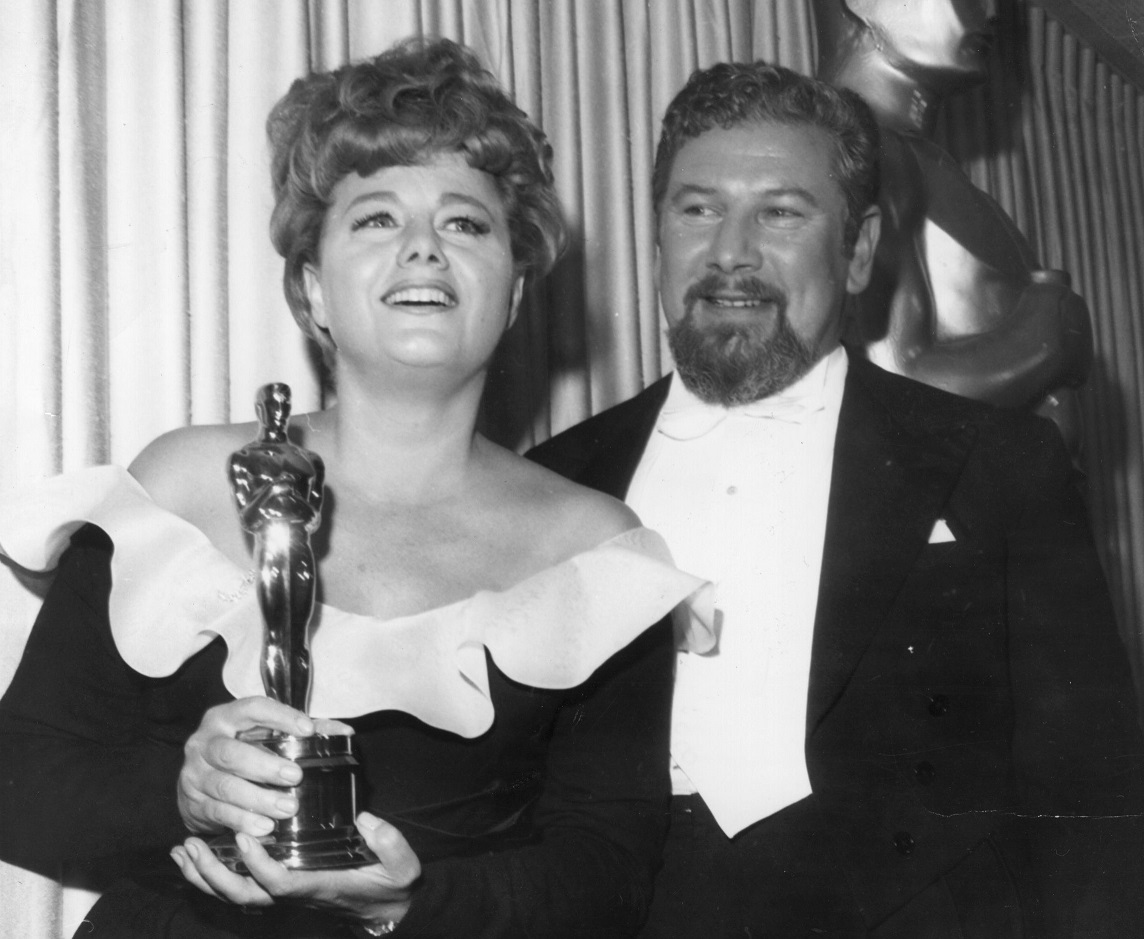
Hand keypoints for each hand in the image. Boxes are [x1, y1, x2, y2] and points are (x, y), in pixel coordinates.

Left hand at [171, 812, 420, 928]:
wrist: (386, 910)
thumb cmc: (391, 885)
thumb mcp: (401, 866)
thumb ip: (389, 844)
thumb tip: (368, 820)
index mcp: (319, 887)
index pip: (281, 883)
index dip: (259, 865)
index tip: (245, 836)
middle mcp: (295, 895)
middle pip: (244, 895)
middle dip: (214, 874)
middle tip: (193, 845)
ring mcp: (285, 895)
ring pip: (236, 895)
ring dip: (205, 875)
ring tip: (183, 850)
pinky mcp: (281, 888)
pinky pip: (240, 888)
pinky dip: (214, 875)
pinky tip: (197, 858)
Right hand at [178, 696, 352, 836]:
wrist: (196, 782)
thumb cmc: (243, 751)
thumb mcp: (266, 735)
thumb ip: (304, 732)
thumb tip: (345, 734)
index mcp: (225, 717)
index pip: (253, 708)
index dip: (280, 716)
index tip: (308, 729)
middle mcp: (204, 742)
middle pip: (232, 753)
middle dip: (265, 766)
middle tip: (296, 776)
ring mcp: (194, 774)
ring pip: (225, 786)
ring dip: (258, 799)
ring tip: (287, 808)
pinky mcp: (191, 803)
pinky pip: (218, 813)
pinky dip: (243, 821)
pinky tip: (265, 827)